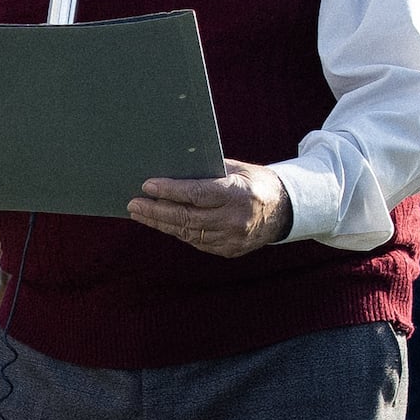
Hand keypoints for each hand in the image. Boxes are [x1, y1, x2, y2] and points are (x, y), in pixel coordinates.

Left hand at [126, 162, 294, 256]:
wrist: (284, 210)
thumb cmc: (256, 181)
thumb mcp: (237, 169)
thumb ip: (208, 172)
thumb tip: (173, 171)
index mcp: (238, 194)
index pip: (196, 194)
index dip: (170, 191)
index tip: (147, 186)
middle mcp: (235, 220)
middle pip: (187, 217)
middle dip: (156, 211)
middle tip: (134, 204)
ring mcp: (232, 239)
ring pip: (188, 233)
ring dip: (161, 223)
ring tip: (141, 213)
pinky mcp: (229, 251)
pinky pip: (197, 242)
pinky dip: (179, 231)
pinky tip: (163, 223)